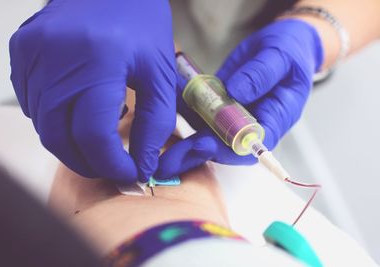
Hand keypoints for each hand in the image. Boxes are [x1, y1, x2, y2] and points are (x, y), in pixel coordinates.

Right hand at [10, 0, 176, 182]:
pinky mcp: (21, 49)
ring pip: (42, 124)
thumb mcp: (159, 71)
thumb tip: (142, 166)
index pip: (93, 134)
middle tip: (110, 167)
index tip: (129, 173)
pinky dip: (53, 118)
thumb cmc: (141, 21)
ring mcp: (31, 52)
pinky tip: (76, 110)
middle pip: (58, 136)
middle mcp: (55, 57)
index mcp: (97, 60)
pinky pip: (31, 102)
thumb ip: (155, 122)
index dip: (111, 164)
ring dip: (69, 142)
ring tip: (97, 138)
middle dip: (86, 162)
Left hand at [156, 19, 322, 178]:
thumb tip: (237, 92)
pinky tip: (163, 113)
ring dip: (185, 143)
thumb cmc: (289, 51)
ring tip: (161, 146)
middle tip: (170, 158)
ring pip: (209, 135)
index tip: (202, 144)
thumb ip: (261, 74)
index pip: (252, 145)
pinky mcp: (221, 107)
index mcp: (276, 117)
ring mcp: (235, 117)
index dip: (227, 149)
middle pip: (226, 146)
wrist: (282, 46)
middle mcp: (254, 124)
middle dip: (197, 152)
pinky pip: (201, 114)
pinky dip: (184, 113)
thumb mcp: (280, 56)